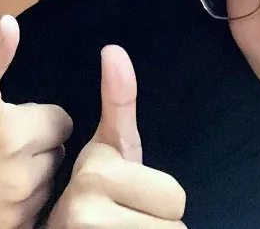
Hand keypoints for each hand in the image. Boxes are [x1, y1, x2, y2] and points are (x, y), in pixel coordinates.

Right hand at [0, 15, 72, 228]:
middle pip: (56, 154)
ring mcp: (14, 210)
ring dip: (31, 176)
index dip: (41, 117)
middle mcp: (21, 175)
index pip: (61, 121)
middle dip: (38, 145)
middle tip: (5, 143)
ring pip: (46, 185)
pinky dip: (20, 205)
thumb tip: (11, 22)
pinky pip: (32, 215)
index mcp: (14, 132)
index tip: (18, 119)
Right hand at [46, 45, 186, 228]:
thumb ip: (118, 102)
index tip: (125, 197)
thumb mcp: (106, 148)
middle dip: (155, 224)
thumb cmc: (90, 197)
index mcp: (94, 170)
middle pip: (175, 224)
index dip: (157, 200)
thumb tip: (113, 49)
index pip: (175, 196)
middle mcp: (84, 208)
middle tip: (125, 220)